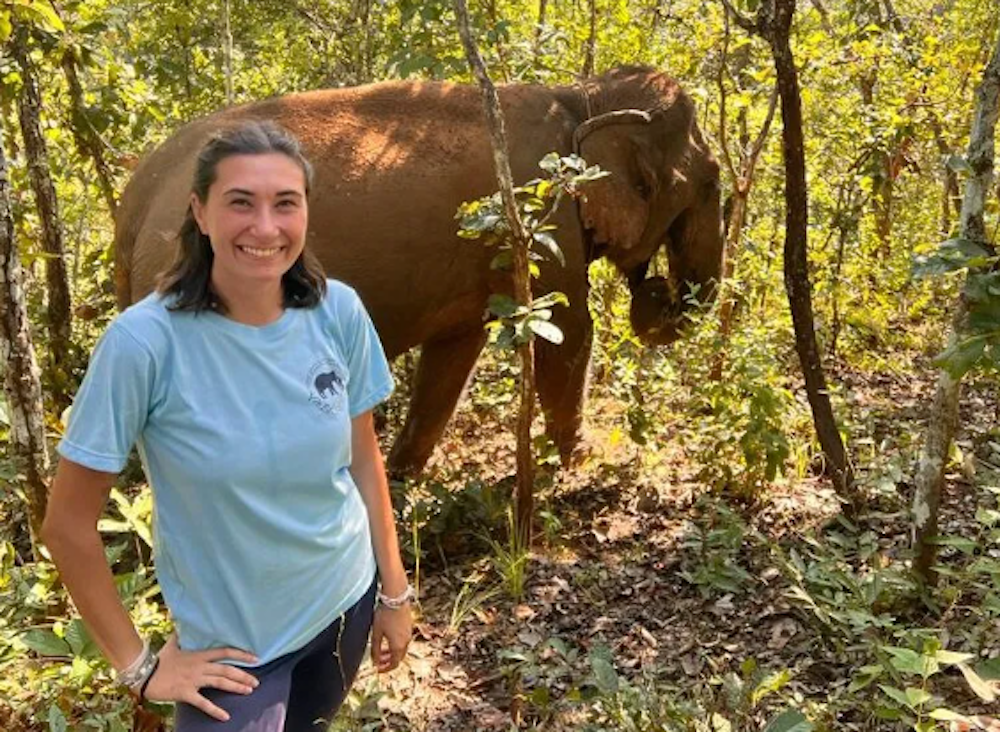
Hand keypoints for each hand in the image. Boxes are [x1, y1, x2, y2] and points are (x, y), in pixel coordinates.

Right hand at [143, 634, 258, 720]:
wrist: (144, 673)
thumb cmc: (159, 660)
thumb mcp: (172, 644)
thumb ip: (181, 635)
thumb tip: (181, 623)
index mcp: (199, 655)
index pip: (225, 653)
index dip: (241, 655)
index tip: (255, 658)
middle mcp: (200, 667)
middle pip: (227, 670)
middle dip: (243, 675)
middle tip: (256, 681)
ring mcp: (194, 680)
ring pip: (220, 683)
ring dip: (236, 687)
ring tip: (249, 690)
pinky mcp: (186, 693)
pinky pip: (203, 703)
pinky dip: (215, 710)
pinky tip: (225, 716)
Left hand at [370, 605, 411, 671]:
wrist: (396, 598)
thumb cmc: (385, 615)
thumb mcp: (376, 633)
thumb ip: (375, 649)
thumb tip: (374, 662)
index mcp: (398, 646)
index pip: (394, 664)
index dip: (385, 669)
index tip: (377, 669)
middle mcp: (406, 642)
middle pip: (398, 657)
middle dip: (388, 661)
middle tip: (378, 660)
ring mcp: (409, 634)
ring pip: (401, 649)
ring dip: (391, 652)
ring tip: (381, 650)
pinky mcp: (409, 626)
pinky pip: (403, 641)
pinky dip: (395, 644)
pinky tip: (388, 638)